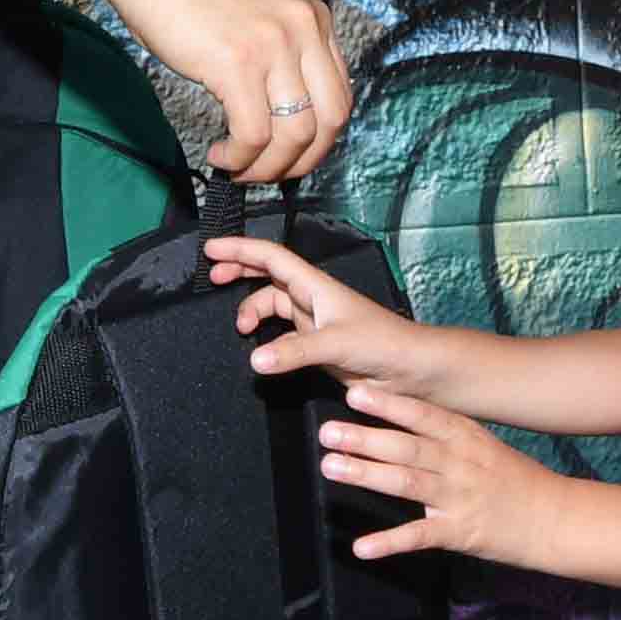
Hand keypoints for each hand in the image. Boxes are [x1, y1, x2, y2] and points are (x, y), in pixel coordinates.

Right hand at [108, 0, 349, 181]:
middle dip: (302, 160)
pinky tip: (221, 155)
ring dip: (267, 167)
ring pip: (294, 134)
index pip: (341, 95)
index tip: (292, 155)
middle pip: (330, 120)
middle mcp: (303, 30)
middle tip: (271, 173)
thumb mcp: (261, 17)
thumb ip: (284, 55)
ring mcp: (273, 46)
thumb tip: (286, 118)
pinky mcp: (238, 64)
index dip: (320, 139)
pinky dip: (239, 158)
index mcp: (314, 19)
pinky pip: (253, 134)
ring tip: (239, 168)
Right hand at [213, 233, 440, 398]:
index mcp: (316, 285)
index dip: (241, 249)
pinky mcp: (316, 345)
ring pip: (273, 306)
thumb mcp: (336, 344)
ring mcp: (313, 321)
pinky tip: (262, 352)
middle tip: (212, 278)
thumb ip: (294, 351)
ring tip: (242, 329)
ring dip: (253, 311)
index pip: (272, 257)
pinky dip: (267, 340)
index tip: (211, 249)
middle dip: (240, 272)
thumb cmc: (383, 343)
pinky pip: (282, 335)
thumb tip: (255, 358)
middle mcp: (312, 298)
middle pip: (268, 275)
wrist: (409, 370)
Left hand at [311, 382, 560, 564]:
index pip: (423, 415)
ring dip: (367, 474)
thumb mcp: (484, 445)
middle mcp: (461, 463)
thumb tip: (399, 417)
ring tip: (330, 468)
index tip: (354, 392)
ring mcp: (460, 498)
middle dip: (365, 438)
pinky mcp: (459, 533)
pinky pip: (419, 536)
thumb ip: (445, 434)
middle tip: (327, 432)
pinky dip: (388, 542)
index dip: (388, 404)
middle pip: (407, 447)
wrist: (555, 518)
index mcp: (467, 437)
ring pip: (407, 483)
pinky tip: (360, 546)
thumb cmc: (514, 479)